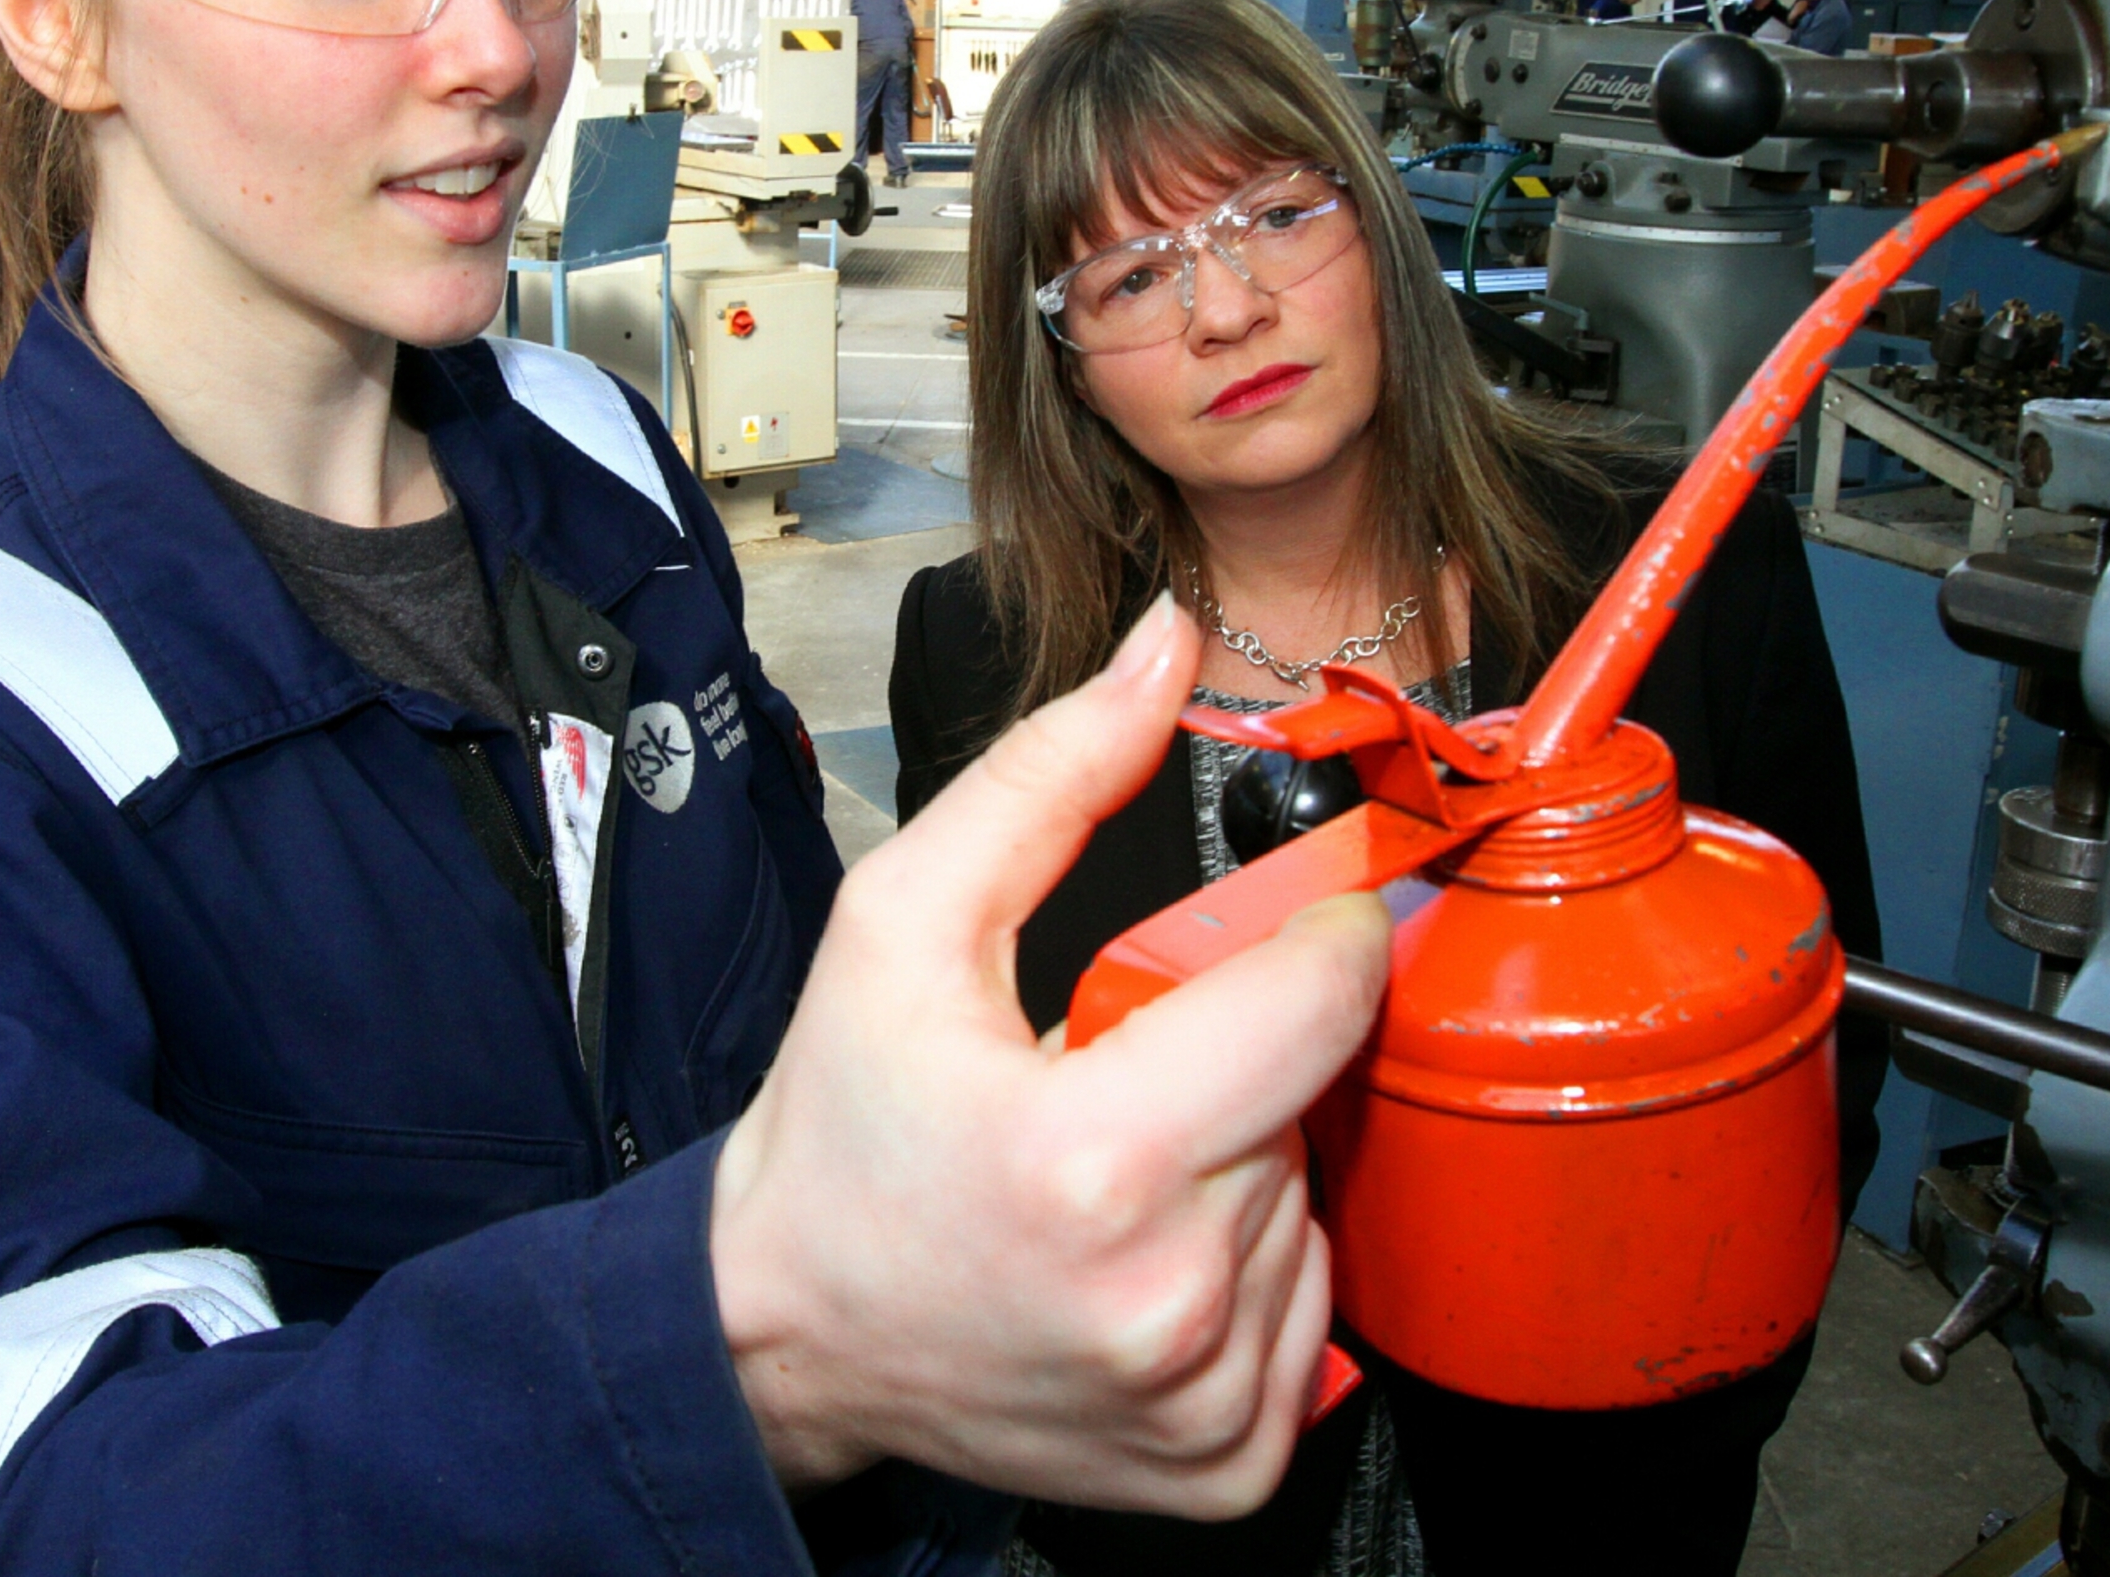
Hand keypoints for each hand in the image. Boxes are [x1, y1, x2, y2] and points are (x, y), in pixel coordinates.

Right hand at [710, 594, 1391, 1513]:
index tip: (1266, 919)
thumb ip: (1050, 772)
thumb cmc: (839, 1133)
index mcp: (1096, 1158)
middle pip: (1314, 1093)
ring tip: (1114, 1170)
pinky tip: (1137, 1254)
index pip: (1326, 992)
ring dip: (1241, 1160)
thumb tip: (1164, 644)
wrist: (783, 1336)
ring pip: (1311, 1199)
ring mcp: (1203, 1397)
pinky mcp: (1224, 1465)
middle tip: (1121, 1066)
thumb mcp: (902, 921)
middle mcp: (1168, 1295)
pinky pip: (1308, 1311)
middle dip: (1238, 1054)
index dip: (1310, 927)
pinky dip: (1242, 1266)